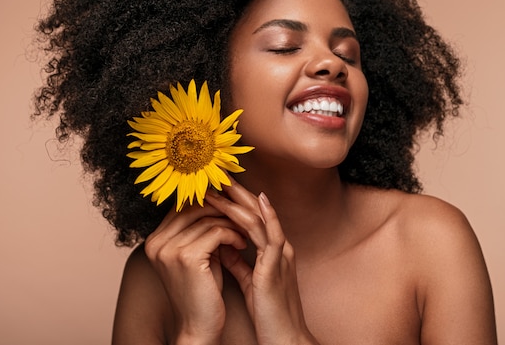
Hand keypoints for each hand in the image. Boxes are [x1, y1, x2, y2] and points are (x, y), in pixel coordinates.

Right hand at [144, 204, 246, 343]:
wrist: (198, 326)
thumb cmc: (202, 290)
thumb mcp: (198, 254)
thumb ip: (199, 229)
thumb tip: (218, 198)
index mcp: (154, 239)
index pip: (184, 206)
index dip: (211, 203)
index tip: (233, 208)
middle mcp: (156, 241)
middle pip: (195, 207)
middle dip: (224, 210)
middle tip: (245, 218)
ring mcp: (169, 248)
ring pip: (208, 218)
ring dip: (233, 224)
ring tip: (245, 234)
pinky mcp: (187, 257)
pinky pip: (217, 232)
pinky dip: (234, 235)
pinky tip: (242, 244)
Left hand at [205, 178, 318, 344]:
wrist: (285, 338)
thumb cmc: (269, 314)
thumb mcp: (250, 282)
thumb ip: (238, 263)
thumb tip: (223, 247)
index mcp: (274, 252)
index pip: (255, 219)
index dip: (238, 202)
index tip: (219, 189)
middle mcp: (280, 248)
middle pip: (259, 212)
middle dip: (239, 193)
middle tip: (220, 176)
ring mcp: (281, 255)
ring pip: (262, 219)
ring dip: (241, 200)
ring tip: (223, 185)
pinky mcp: (277, 266)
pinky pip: (270, 234)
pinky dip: (262, 216)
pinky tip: (250, 202)